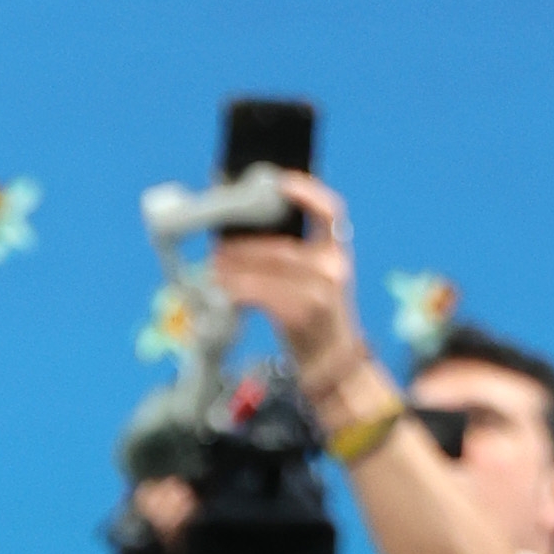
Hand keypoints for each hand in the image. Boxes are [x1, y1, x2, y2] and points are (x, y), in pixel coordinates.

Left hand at [206, 169, 364, 398]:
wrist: (334, 371)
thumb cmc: (316, 330)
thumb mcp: (317, 289)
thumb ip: (296, 265)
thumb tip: (249, 246)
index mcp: (338, 256)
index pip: (331, 212)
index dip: (306, 192)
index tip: (279, 183)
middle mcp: (334, 269)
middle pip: (282, 245)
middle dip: (245, 246)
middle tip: (219, 249)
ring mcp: (321, 291)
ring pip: (269, 268)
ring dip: (236, 268)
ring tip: (215, 270)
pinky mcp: (303, 312)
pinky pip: (263, 293)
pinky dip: (240, 290)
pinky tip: (225, 292)